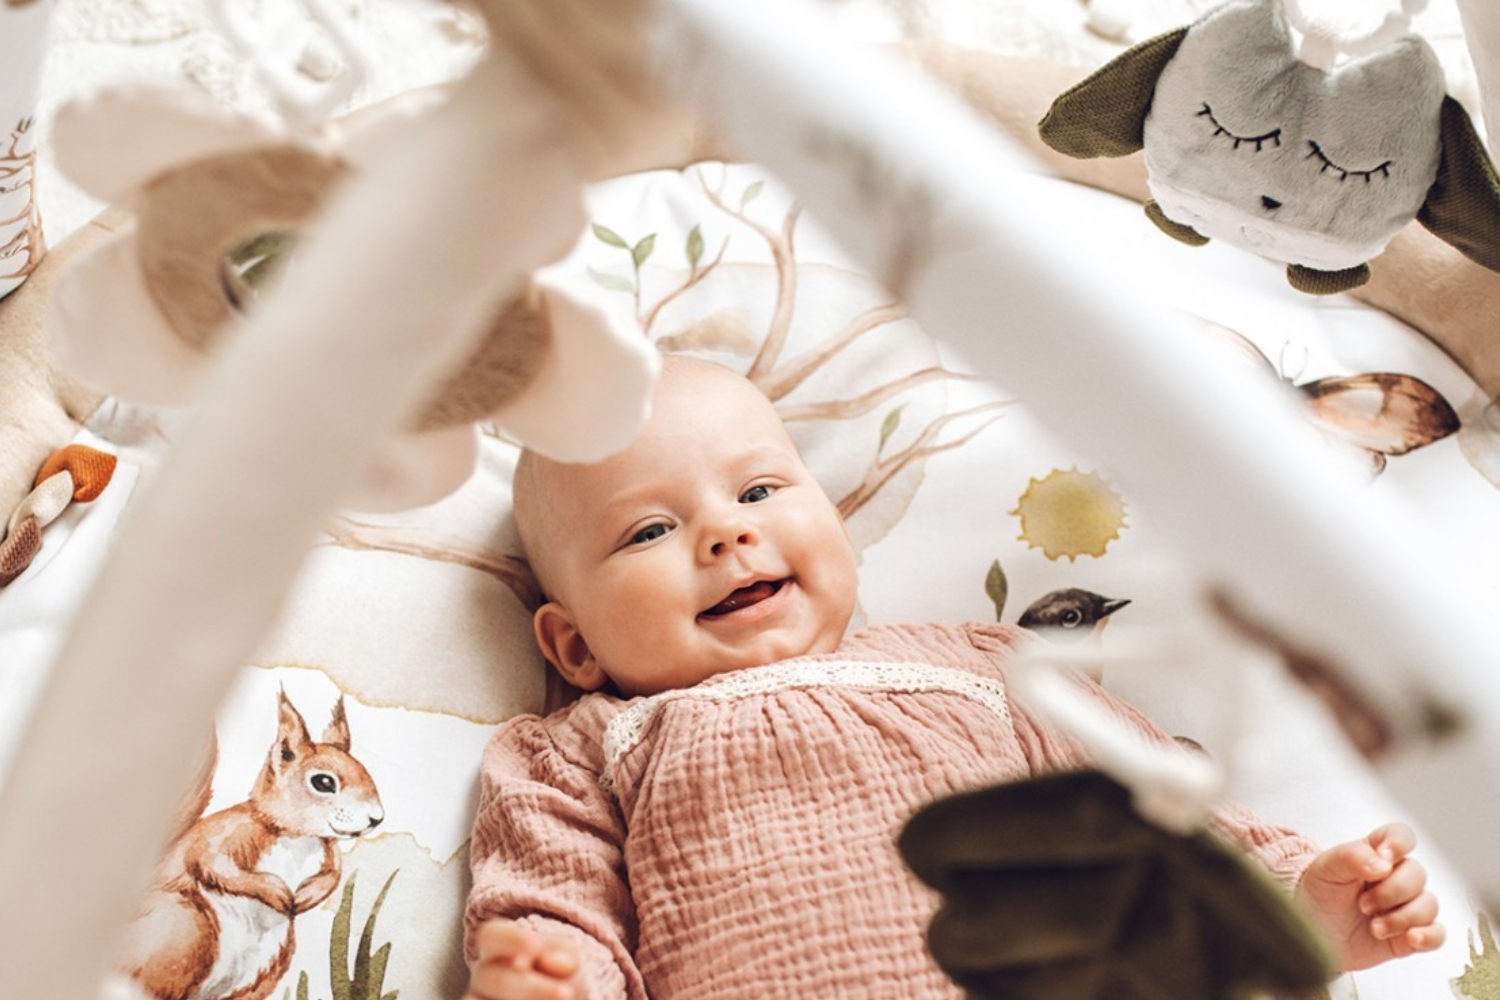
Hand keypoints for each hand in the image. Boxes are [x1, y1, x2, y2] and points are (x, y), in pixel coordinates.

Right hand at [467, 919, 582, 999]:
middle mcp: (482, 977)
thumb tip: (557, 964)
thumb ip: (564, 955)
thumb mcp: (567, 957)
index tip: (535, 946)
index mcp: (496, 949)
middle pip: (493, 978)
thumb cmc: (561, 976)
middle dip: (532, 988)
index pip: (491, 937)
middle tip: (566, 994)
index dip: (510, 940)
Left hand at [1294, 823, 1443, 970]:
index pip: (1400, 836)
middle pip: (1417, 874)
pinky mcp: (1410, 935)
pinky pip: (1437, 934)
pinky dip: (1428, 936)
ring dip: (1403, 918)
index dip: (1399, 844)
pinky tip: (1409, 938)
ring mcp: (1404, 906)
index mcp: (1375, 854)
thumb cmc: (1320, 894)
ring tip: (1375, 928)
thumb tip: (1384, 864)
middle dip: (1391, 892)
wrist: (1313, 934)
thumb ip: (1352, 857)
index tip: (1384, 858)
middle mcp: (1395, 877)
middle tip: (1362, 905)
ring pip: (1429, 904)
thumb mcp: (1325, 868)